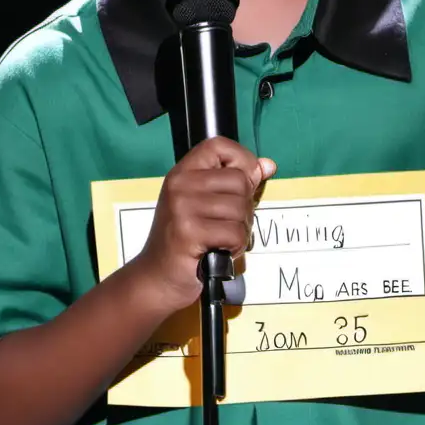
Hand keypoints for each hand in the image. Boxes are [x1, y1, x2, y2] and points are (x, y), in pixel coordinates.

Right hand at [133, 137, 275, 314]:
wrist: (156, 278)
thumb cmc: (184, 241)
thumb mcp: (205, 203)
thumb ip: (235, 182)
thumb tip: (268, 165)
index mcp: (183, 172)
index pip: (219, 145)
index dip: (242, 159)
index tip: (246, 180)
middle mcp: (180, 184)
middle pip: (239, 180)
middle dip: (245, 207)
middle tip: (227, 225)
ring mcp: (182, 207)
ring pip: (241, 208)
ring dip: (241, 230)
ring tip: (221, 239)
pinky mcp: (189, 232)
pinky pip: (235, 232)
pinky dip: (235, 246)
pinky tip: (218, 251)